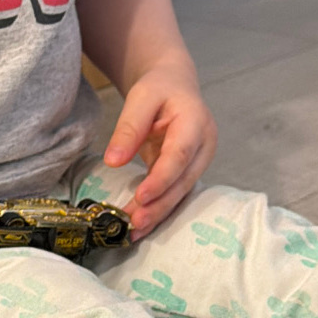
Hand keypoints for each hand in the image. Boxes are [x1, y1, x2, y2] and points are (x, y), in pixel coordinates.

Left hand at [103, 60, 217, 238]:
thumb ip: (128, 128)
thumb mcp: (140, 98)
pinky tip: (139, 225)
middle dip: (159, 204)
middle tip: (134, 223)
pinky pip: (174, 193)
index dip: (162, 178)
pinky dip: (157, 209)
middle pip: (182, 181)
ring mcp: (199, 162)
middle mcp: (204, 146)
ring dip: (157, 213)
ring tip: (133, 231)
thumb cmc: (158, 89)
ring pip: (180, 192)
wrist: (174, 86)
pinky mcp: (187, 172)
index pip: (179, 155)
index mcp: (195, 123)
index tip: (141, 196)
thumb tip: (113, 161)